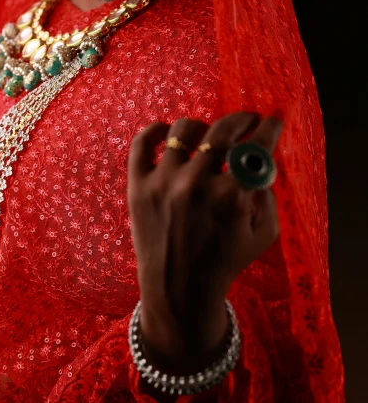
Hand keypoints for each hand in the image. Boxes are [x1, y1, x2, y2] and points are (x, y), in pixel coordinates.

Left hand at [127, 112, 281, 372]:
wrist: (177, 290)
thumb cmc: (224, 261)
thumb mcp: (262, 234)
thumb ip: (266, 195)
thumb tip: (259, 158)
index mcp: (231, 197)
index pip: (255, 147)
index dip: (269, 129)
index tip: (272, 121)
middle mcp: (197, 184)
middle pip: (222, 130)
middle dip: (241, 119)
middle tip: (247, 120)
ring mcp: (164, 182)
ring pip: (183, 130)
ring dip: (201, 128)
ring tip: (206, 136)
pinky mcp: (138, 185)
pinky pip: (142, 142)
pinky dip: (155, 130)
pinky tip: (166, 132)